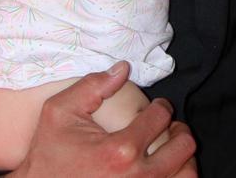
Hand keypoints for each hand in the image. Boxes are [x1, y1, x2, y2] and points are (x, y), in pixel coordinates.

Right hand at [9, 62, 197, 176]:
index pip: (161, 116)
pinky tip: (163, 170)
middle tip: (168, 127)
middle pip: (184, 146)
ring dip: (184, 158)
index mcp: (120, 150)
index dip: (161, 106)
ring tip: (170, 150)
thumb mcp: (59, 113)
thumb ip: (91, 86)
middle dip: (178, 130)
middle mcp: (136, 176)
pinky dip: (175, 176)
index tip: (155, 108)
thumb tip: (123, 68)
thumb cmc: (48, 155)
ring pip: (187, 174)